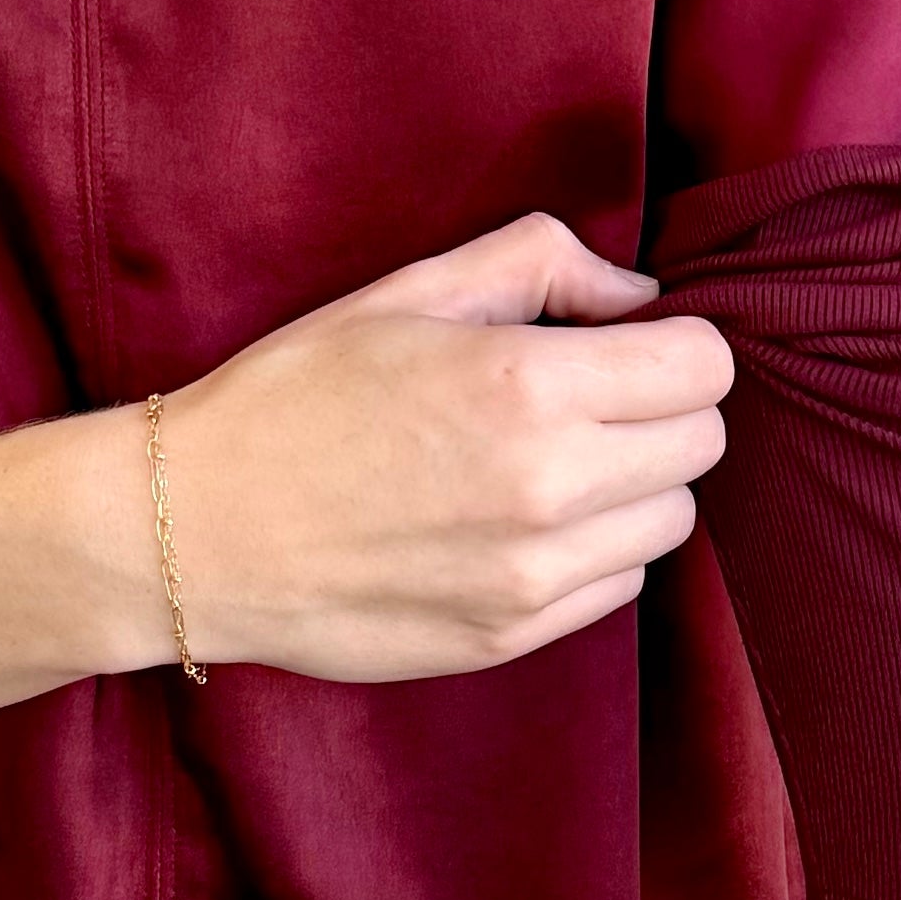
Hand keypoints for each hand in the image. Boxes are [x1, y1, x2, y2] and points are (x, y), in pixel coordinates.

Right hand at [154, 213, 731, 681]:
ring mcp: (533, 576)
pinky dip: (592, 551)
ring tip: (546, 463)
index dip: (671, 345)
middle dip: (660, 410)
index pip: (704, 367)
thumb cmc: (295, 394)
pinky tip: (515, 522)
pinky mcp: (511, 636)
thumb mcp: (410, 292)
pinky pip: (617, 586)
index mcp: (528, 384)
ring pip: (669, 521)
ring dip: (632, 485)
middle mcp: (549, 487)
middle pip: (702, 445)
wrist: (196, 529)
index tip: (622, 345)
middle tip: (586, 399)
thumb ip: (544, 263)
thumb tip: (640, 298)